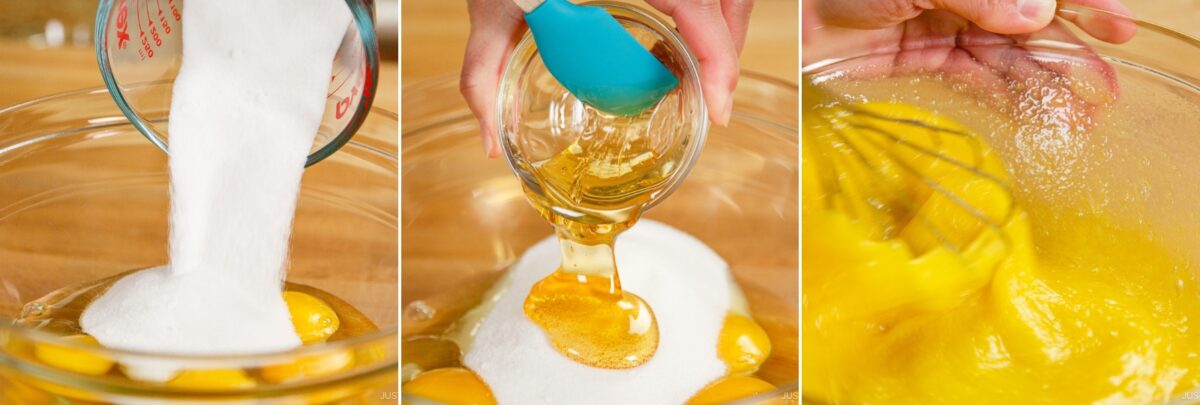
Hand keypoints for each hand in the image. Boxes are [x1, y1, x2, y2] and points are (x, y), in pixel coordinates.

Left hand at [461, 0, 753, 156]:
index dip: (719, 60)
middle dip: (725, 52)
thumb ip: (483, 73)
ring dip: (719, 32)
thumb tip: (488, 143)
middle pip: (727, 1)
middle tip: (710, 101)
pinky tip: (674, 41)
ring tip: (694, 75)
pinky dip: (705, 16)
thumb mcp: (491, 10)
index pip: (698, 8)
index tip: (718, 107)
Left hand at [803, 0, 1138, 197]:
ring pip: (1007, 59)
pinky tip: (1036, 117)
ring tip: (1079, 117)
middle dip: (1069, 56)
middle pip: (1030, 26)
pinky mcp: (920, 61)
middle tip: (1103, 88)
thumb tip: (1037, 13)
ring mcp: (944, 27)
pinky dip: (1004, 99)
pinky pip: (972, 81)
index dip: (1083, 4)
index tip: (1115, 27)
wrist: (792, 4)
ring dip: (1044, 87)